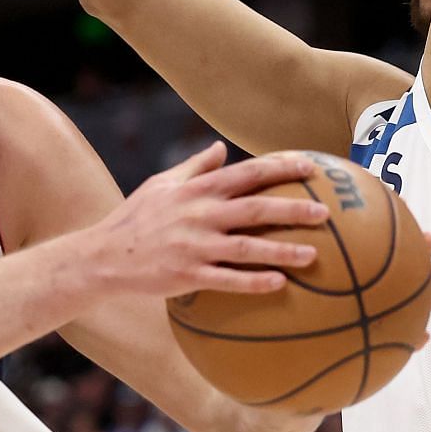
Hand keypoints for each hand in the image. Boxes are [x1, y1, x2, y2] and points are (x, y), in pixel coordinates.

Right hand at [84, 144, 324, 299]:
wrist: (104, 255)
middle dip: (292, 208)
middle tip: (326, 213)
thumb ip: (194, 166)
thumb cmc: (135, 218)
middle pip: (254, 208)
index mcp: (195, 190)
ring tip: (314, 254)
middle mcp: (198, 214)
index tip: (310, 166)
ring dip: (282, 249)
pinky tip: (280, 284)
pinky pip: (227, 280)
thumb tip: (220, 147)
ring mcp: (193, 246)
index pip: (245, 173)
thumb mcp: (161, 184)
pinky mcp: (187, 275)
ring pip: (247, 246)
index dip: (279, 167)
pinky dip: (254, 281)